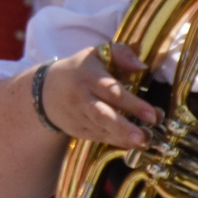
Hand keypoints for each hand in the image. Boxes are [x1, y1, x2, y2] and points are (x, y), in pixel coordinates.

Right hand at [42, 44, 159, 149]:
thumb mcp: (96, 54)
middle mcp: (81, 98)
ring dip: (124, 138)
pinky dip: (117, 141)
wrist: (45, 90)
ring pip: (102, 129)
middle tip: (143, 137)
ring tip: (145, 143)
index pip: (110, 91)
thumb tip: (141, 66)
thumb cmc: (80, 69)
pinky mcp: (78, 130)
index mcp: (88, 77)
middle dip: (123, 127)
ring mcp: (78, 116)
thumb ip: (120, 54)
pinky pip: (99, 137)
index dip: (131, 103)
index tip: (152, 114)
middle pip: (102, 114)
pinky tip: (134, 144)